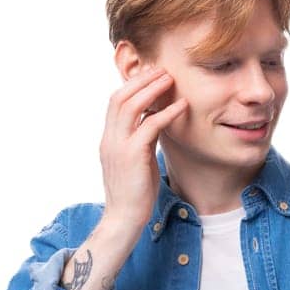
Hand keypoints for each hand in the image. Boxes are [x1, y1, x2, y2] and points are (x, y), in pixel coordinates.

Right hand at [99, 64, 187, 228]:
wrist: (123, 219)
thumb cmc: (134, 193)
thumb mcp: (135, 161)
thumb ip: (140, 141)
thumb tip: (153, 124)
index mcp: (108, 139)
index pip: (115, 102)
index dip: (132, 85)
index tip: (151, 75)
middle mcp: (109, 139)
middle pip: (120, 97)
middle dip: (141, 79)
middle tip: (161, 69)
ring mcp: (118, 146)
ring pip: (131, 105)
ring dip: (152, 89)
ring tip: (170, 79)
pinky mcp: (132, 156)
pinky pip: (150, 126)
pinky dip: (166, 112)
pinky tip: (181, 106)